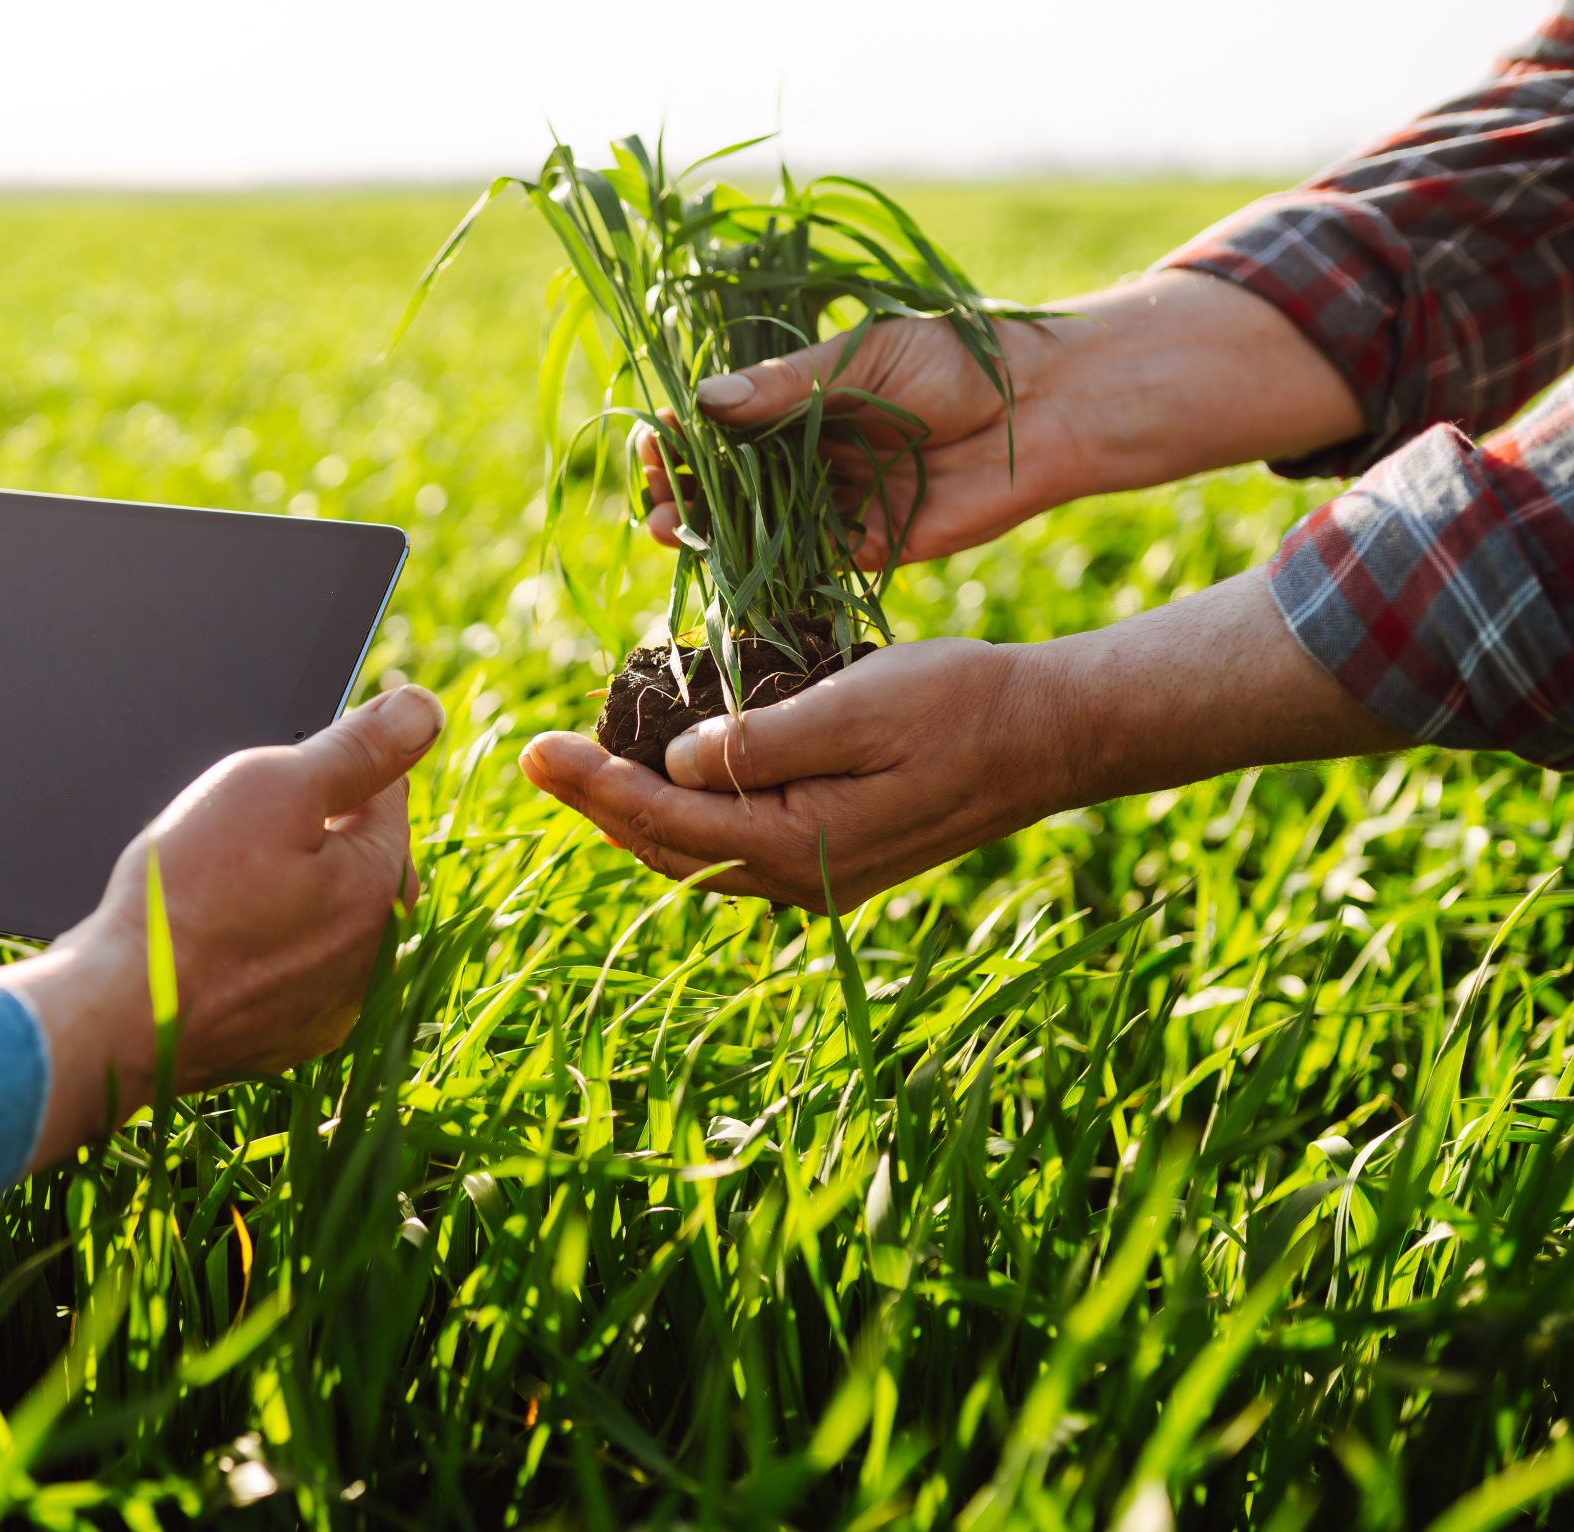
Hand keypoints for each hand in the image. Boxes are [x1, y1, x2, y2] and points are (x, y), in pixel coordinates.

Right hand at [4, 685, 442, 1168]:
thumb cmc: (187, 897)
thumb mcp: (269, 789)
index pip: (382, 790)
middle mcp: (374, 952)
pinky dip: (264, 948)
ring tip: (217, 890)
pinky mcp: (291, 1034)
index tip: (269, 779)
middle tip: (232, 838)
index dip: (323, 769)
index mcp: (381, 883)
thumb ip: (355, 749)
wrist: (120, 1014)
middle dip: (310, 833)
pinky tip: (214, 941)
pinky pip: (291, 968)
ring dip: (288, 891)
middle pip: (356, 856)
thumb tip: (421, 710)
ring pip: (323, 914)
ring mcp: (333, 1002)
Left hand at [518, 572, 1407, 910]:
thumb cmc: (962, 703)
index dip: (590, 787)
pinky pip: (733, 843)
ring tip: (579, 766)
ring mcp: (815, 877)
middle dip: (596, 804)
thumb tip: (675, 760)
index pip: (663, 821)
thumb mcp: (859, 702)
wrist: (1050, 735)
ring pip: (696, 852)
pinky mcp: (831, 858)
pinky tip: (660, 774)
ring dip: (634, 812)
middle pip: (666, 848)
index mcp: (796, 846)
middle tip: (535, 756)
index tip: (531, 750)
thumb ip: (762, 738)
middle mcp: (796, 880)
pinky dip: (684, 813)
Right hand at [639, 271, 1367, 568]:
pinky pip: (807, 564)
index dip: (681, 435)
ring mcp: (839, 504)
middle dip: (681, 490)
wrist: (1050, 404)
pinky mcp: (872, 547)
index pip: (723, 424)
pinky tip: (726, 565)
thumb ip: (787, 387)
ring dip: (709, 532)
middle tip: (649, 497)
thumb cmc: (962, 358)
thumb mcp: (865, 359)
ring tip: (667, 529)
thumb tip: (702, 403)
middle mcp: (813, 456)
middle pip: (728, 483)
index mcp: (804, 401)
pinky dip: (764, 568)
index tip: (650, 437)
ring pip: (756, 527)